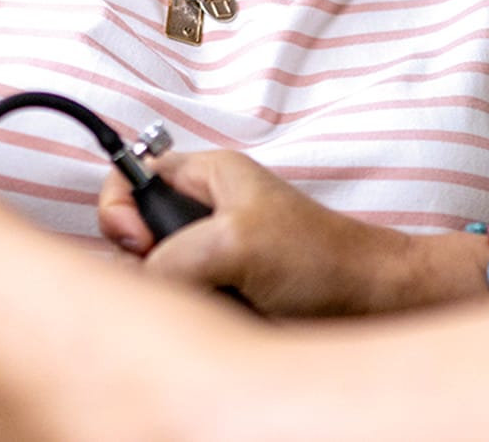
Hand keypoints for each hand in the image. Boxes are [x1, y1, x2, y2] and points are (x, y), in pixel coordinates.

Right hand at [94, 151, 417, 317]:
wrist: (369, 303)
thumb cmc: (321, 258)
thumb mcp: (236, 242)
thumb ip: (171, 255)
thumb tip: (139, 284)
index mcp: (205, 175)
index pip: (126, 178)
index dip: (120, 211)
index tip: (140, 241)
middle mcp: (202, 211)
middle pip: (133, 234)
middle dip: (145, 262)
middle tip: (185, 276)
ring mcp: (209, 254)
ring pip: (153, 275)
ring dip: (173, 292)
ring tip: (217, 296)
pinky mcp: (219, 290)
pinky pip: (180, 302)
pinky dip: (192, 313)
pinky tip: (223, 314)